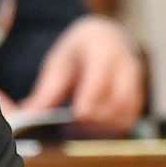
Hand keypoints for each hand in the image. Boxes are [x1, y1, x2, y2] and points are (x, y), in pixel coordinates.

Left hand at [19, 15, 144, 134]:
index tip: (70, 118)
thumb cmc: (78, 51)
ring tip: (78, 128)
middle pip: (116, 103)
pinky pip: (128, 120)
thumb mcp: (58, 63)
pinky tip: (91, 127)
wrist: (105, 38)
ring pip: (124, 115)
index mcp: (103, 51)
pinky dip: (109, 128)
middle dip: (94, 119)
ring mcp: (136, 83)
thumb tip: (27, 116)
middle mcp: (125, 67)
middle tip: (70, 127)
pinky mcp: (138, 98)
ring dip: (101, 127)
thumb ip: (46, 92)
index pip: (98, 84)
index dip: (85, 106)